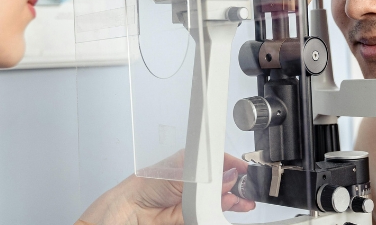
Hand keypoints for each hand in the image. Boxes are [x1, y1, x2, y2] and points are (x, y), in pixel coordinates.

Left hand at [79, 153, 254, 224]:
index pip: (217, 161)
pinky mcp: (192, 216)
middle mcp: (193, 181)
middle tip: (247, 187)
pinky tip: (231, 206)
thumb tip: (228, 173)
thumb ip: (207, 175)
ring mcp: (193, 199)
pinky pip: (212, 212)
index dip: (232, 164)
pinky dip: (222, 210)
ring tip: (243, 200)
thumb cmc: (144, 185)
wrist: (128, 212)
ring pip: (220, 199)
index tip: (244, 169)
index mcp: (189, 163)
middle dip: (236, 183)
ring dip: (233, 199)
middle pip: (222, 180)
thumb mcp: (180, 172)